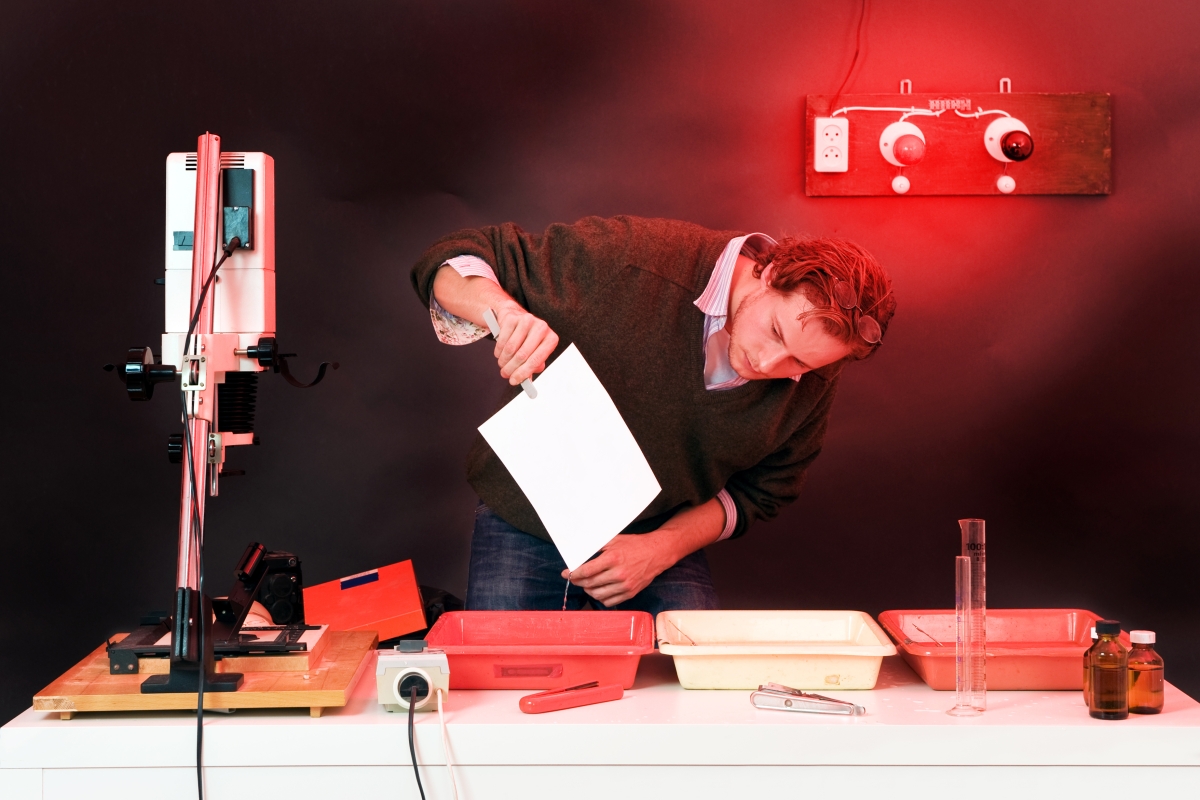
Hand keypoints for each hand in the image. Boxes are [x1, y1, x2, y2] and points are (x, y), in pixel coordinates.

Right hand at [492, 304, 558, 385]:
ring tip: (502, 365)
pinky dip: (498, 351)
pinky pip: (502, 340)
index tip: (514, 381)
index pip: (536, 360)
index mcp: (551, 339)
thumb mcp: (535, 351)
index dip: (523, 373)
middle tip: (505, 375)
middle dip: (511, 368)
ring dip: (504, 360)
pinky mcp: (513, 318)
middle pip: (522, 355)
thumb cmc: (528, 338)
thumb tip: (526, 380)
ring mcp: (527, 321)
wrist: (516, 317)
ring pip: (511, 348)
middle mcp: (542, 328)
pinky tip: (499, 354)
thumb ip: (533, 366)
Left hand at [561, 532, 675, 606]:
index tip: (566, 574)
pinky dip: (600, 598)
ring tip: (586, 584)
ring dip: (588, 590)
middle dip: (578, 582)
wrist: (656, 553)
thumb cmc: (634, 545)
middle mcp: (618, 574)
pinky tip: (599, 590)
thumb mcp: (614, 540)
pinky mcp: (630, 593)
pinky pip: (609, 602)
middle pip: (590, 583)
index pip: (587, 570)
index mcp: (613, 558)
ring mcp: (625, 585)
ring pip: (597, 594)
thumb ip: (596, 546)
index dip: (573, 573)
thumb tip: (579, 551)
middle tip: (574, 578)